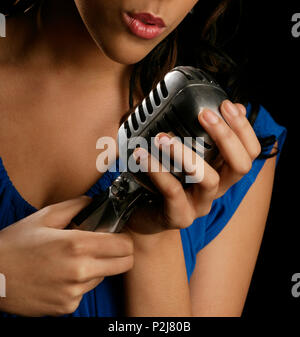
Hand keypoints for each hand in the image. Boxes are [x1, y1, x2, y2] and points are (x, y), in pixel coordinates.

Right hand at [0, 196, 133, 316]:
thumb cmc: (16, 244)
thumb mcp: (45, 216)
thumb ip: (76, 206)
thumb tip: (95, 202)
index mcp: (76, 245)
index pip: (123, 246)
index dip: (124, 238)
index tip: (117, 234)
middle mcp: (79, 272)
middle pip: (123, 264)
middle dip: (119, 253)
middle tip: (105, 245)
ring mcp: (73, 293)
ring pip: (103, 277)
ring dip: (97, 267)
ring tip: (73, 259)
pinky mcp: (66, 308)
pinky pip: (85, 291)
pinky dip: (80, 282)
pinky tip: (61, 274)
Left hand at [124, 100, 260, 237]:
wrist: (145, 213)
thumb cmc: (166, 179)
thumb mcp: (184, 155)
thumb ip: (200, 135)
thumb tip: (218, 109)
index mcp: (223, 172)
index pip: (251, 152)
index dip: (244, 128)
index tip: (226, 105)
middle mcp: (217, 189)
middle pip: (240, 166)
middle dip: (226, 136)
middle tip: (204, 114)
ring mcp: (200, 205)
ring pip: (208, 179)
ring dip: (187, 154)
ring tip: (163, 138)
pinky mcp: (180, 216)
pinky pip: (173, 191)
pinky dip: (158, 170)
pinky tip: (142, 155)